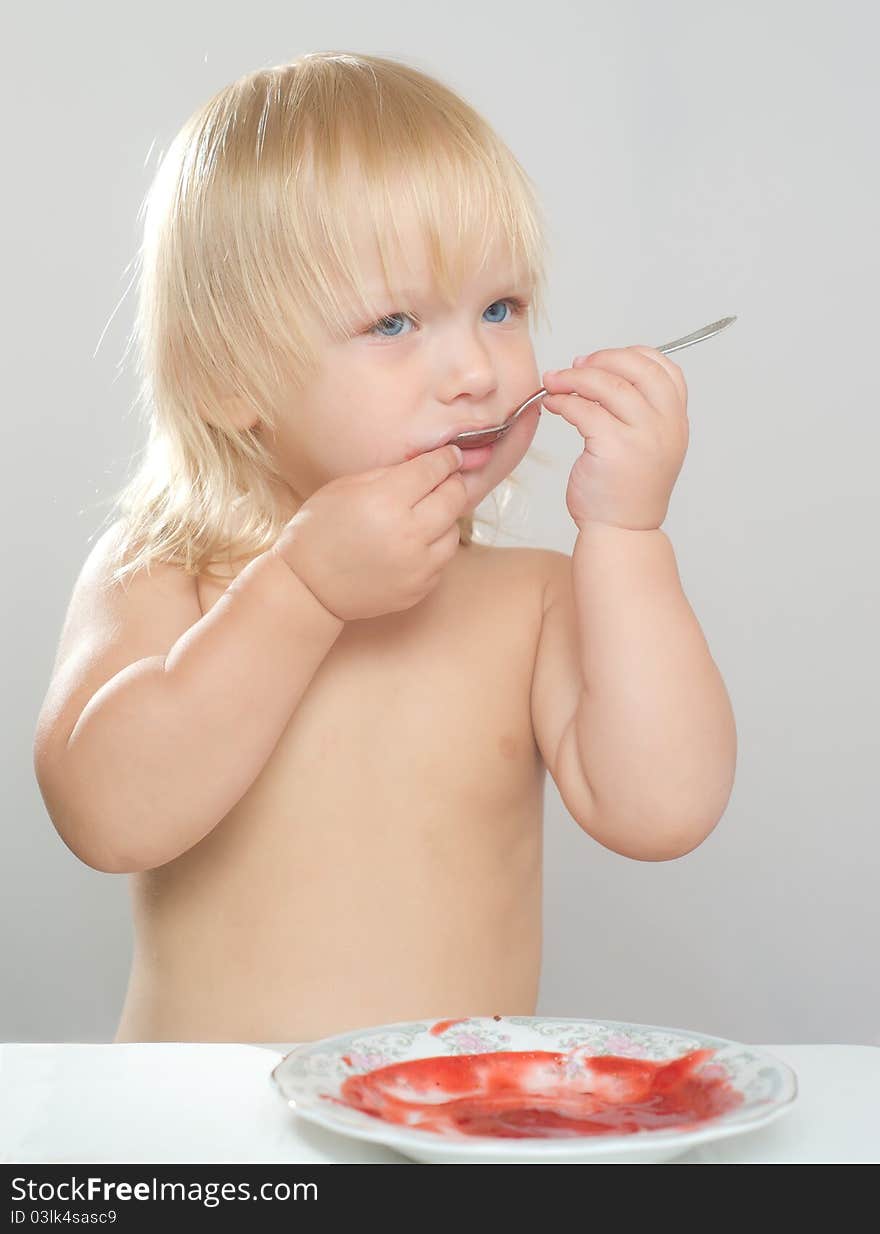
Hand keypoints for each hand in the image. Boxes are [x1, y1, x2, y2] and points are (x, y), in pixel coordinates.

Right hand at [270, 445, 468, 620]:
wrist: (308, 587)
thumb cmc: (319, 531)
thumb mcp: (345, 487)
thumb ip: (388, 474)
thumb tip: (425, 465)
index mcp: (386, 501)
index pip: (432, 471)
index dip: (445, 459)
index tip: (451, 455)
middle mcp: (408, 534)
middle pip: (454, 499)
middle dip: (452, 484)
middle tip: (445, 481)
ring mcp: (417, 566)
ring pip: (453, 531)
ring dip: (444, 519)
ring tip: (423, 516)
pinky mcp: (419, 589)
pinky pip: (442, 561)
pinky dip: (433, 549)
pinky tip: (411, 545)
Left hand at [541, 346, 688, 530]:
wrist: (621, 530)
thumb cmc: (625, 491)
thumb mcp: (649, 446)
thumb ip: (641, 412)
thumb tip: (606, 374)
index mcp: (676, 421)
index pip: (664, 369)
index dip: (630, 355)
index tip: (601, 360)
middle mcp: (665, 425)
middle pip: (636, 369)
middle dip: (600, 360)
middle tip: (573, 366)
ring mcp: (643, 436)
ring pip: (608, 385)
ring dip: (574, 377)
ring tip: (553, 382)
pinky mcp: (614, 447)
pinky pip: (584, 410)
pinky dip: (563, 401)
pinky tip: (552, 404)